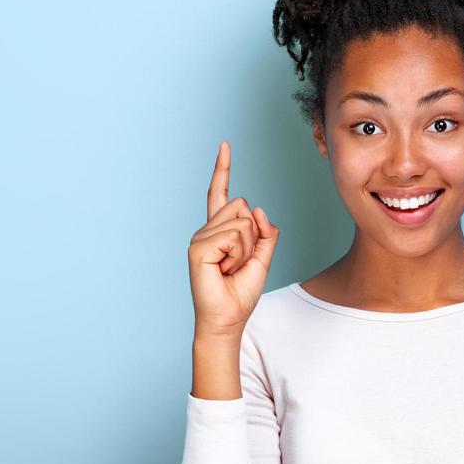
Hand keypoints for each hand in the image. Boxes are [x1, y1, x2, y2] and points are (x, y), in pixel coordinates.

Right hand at [187, 141, 279, 337]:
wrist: (228, 318)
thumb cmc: (240, 292)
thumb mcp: (263, 258)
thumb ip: (265, 232)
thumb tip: (257, 207)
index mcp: (219, 230)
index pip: (220, 194)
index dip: (223, 169)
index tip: (225, 145)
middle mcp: (206, 230)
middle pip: (242, 206)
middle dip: (252, 236)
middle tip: (238, 263)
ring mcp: (200, 237)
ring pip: (241, 222)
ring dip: (246, 249)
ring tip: (230, 268)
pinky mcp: (198, 247)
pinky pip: (234, 236)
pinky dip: (238, 255)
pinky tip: (224, 269)